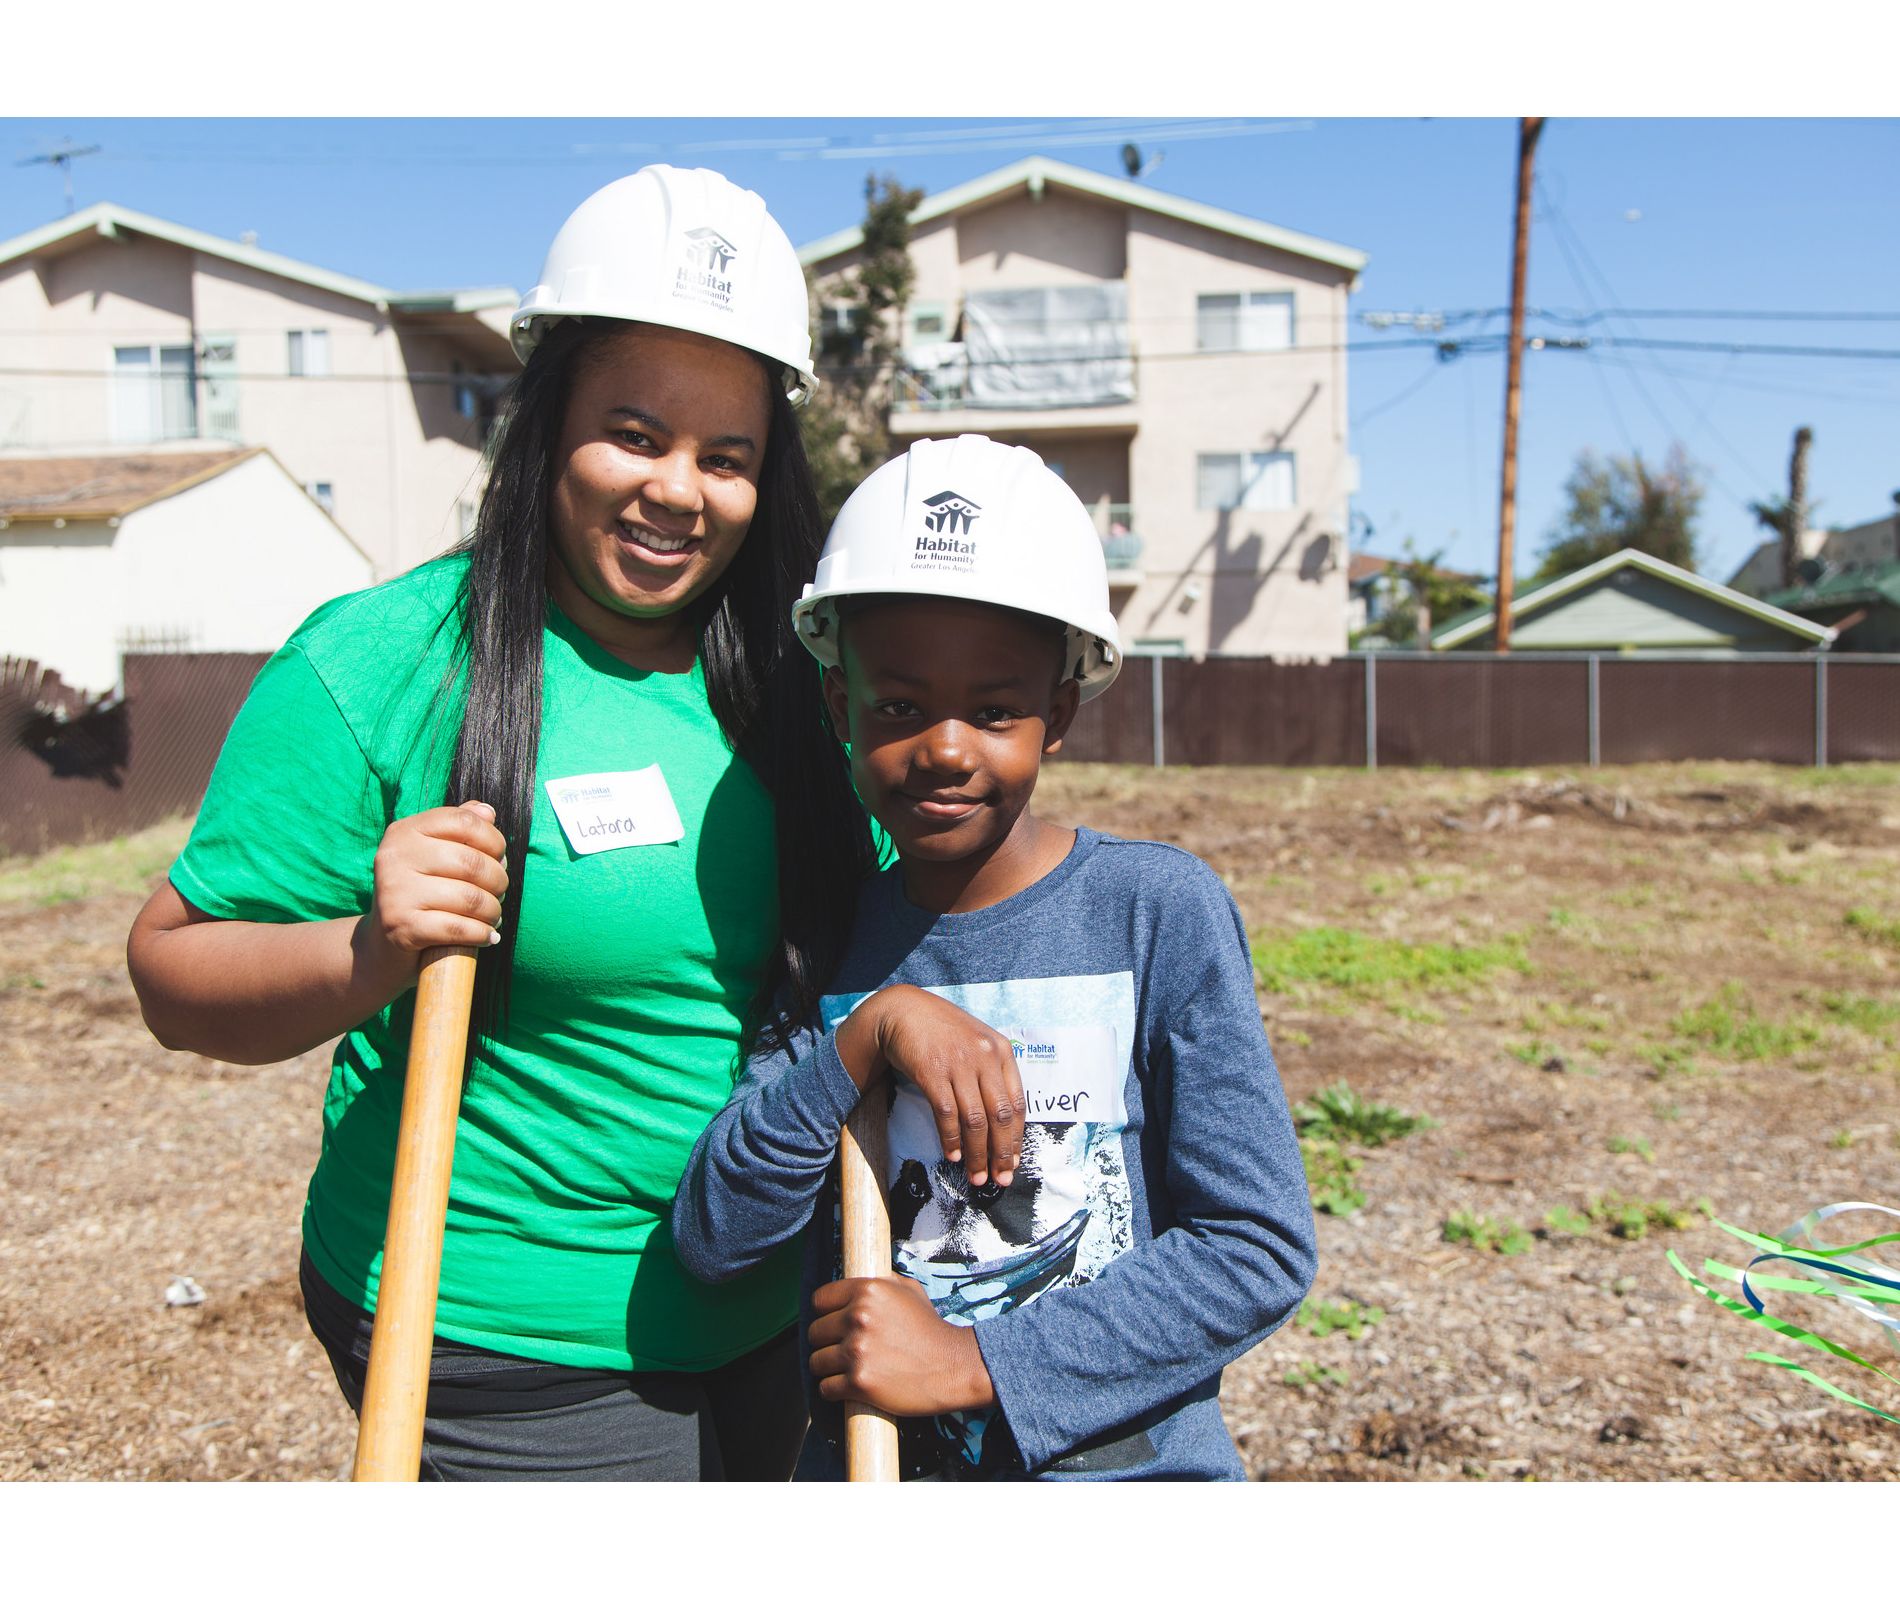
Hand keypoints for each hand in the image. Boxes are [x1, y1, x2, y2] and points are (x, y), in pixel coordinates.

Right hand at [355, 800, 508, 984]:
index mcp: (404, 831)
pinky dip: (482, 933)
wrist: (383, 941)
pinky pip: (459, 928)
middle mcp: (394, 857)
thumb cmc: (420, 891)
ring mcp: (394, 892)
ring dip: (493, 910)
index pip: (464, 822)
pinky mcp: (401, 926)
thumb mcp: (434, 853)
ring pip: (470, 898)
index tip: (499, 857)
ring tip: (493, 915)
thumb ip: (460, 827)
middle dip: (498, 880)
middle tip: (499, 891)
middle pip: (472, 862)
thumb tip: (487, 812)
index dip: (494, 840)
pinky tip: (488, 936)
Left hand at [808, 1275, 994, 1416]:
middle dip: (825, 1342)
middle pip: (814, 1332)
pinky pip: (826, 1388)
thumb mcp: (910, 1290)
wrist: (953, 1366)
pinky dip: (833, 1390)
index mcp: (867, 1290)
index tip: (832, 1323)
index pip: (820, 1300)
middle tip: (841, 1350)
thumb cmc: (930, 1328)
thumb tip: (859, 1274)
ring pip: (816, 1362)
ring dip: (827, 1368)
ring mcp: (857, 1351)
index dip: (825, 1313)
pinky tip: (847, 1388)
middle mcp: (858, 1318)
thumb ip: (881, 1281)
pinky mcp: (859, 1383)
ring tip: (844, 1370)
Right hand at [836, 985, 1025, 1187]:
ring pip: (975, 1120)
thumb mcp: (976, 1043)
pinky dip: (951, 1138)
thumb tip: (1001, 1125)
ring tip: (976, 1176)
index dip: (1016, 1138)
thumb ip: (991, 1074)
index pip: (1017, 1103)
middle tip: (1000, 1179)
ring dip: (977, 1154)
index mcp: (1001, 1051)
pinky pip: (947, 1113)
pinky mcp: (932, 1071)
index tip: (1013, 1162)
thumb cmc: (942, 1031)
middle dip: (1001, 1153)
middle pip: (1000, 1116)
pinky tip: (951, 1155)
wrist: (903, 1010)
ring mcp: (959, 1063)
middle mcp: (984, 1057)